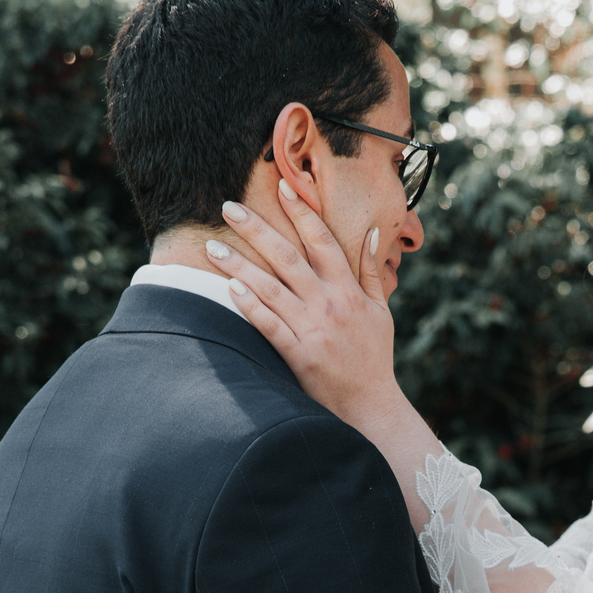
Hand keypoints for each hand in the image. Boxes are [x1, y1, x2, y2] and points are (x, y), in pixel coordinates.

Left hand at [207, 185, 398, 425]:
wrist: (370, 405)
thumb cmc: (374, 358)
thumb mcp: (380, 312)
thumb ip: (371, 272)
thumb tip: (370, 234)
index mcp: (349, 290)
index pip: (322, 241)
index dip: (302, 212)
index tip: (282, 187)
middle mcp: (330, 304)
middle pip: (288, 257)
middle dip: (257, 229)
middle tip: (228, 207)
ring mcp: (313, 329)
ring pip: (270, 287)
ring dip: (239, 264)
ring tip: (212, 246)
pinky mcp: (298, 354)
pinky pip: (268, 324)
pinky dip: (249, 305)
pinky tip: (228, 287)